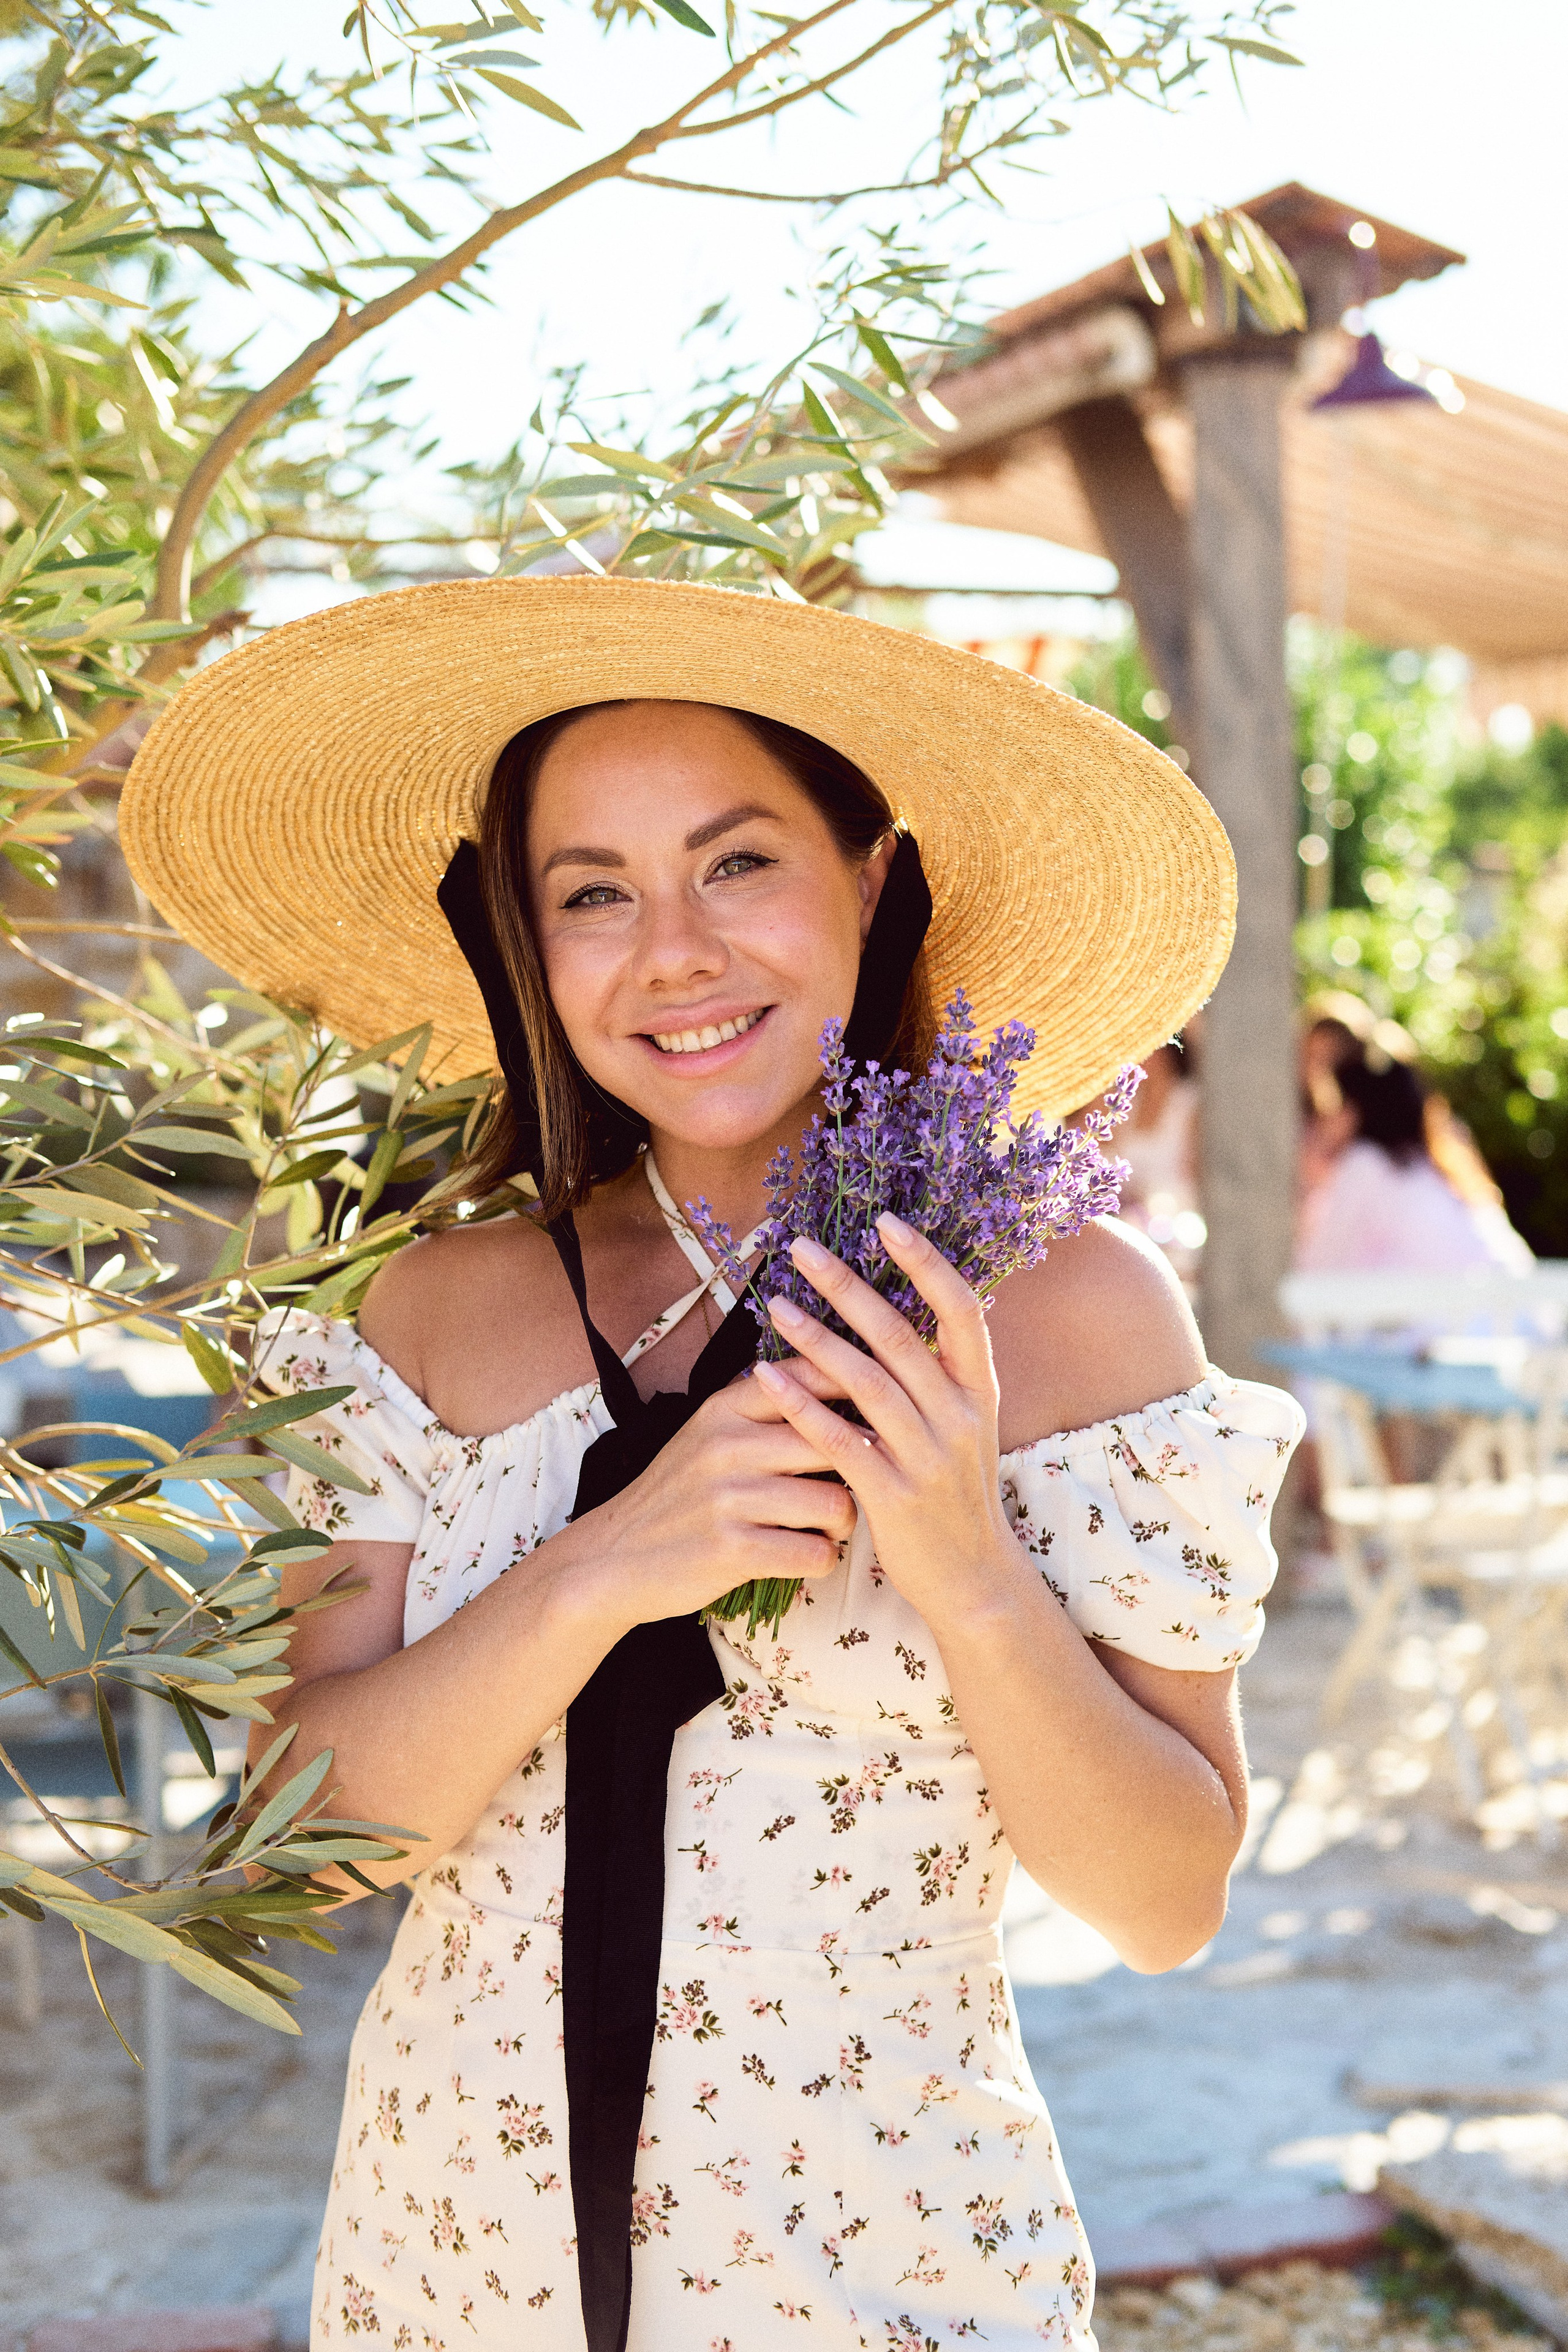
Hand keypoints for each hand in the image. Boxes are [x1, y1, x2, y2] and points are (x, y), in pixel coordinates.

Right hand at [579, 1375, 856, 1632]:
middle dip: (860, 1468)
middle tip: (858, 1482)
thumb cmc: (678, 1494)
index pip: (806, 1378)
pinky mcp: (734, 1552)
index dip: (855, 1389)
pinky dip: (822, 1558)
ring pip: (835, 1503)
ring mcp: (729, 1499)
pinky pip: (817, 1553)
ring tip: (827, 1525)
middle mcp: (727, 1446)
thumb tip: (844, 1378)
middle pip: (835, 1442)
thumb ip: (765, 1406)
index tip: (876, 1410)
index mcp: (724, 1409)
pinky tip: (806, 1554)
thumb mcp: (708, 1433)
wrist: (613, 1557)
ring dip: (843, 1522)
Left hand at [751, 1218, 1023, 1627]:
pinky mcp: (892, 1494)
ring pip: (863, 1381)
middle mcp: (958, 1415)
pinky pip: (837, 1439)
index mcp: (978, 1389)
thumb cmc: (958, 1493)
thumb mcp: (967, 1425)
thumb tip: (912, 1310)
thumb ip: (942, 1374)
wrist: (973, 1578)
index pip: (961, 1307)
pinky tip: (764, 1375)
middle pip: (898, 1335)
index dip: (926, 1261)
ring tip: (775, 1304)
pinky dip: (799, 1404)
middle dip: (846, 1285)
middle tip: (802, 1247)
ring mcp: (927, 1456)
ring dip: (814, 1337)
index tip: (885, 1222)